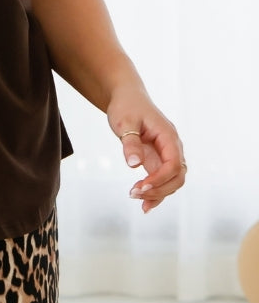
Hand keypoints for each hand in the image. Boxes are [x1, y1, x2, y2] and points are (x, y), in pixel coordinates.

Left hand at [107, 89, 186, 212]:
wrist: (127, 97)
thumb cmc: (126, 106)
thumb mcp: (125, 122)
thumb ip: (130, 142)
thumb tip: (134, 164)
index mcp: (168, 136)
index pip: (174, 164)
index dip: (160, 179)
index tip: (141, 186)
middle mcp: (172, 146)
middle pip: (177, 176)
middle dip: (159, 189)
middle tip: (134, 193)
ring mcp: (166, 154)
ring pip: (173, 181)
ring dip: (157, 193)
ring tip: (134, 197)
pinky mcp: (158, 159)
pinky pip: (163, 180)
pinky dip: (156, 193)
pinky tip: (144, 205)